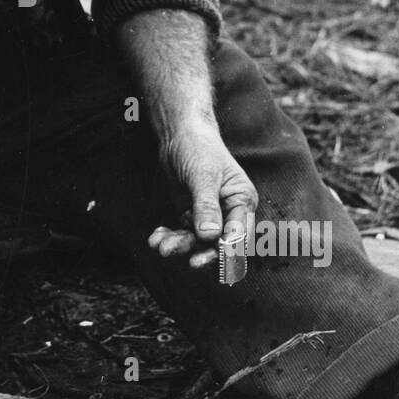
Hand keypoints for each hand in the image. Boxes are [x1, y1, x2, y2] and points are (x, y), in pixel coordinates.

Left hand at [148, 117, 257, 269]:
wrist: (180, 135)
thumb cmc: (199, 149)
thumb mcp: (203, 176)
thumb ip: (206, 206)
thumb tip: (210, 236)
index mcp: (242, 200)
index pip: (240, 231)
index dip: (228, 247)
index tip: (212, 254)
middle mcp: (229, 212)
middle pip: (219, 242)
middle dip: (203, 252)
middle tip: (190, 263)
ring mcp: (209, 216)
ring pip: (197, 240)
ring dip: (180, 245)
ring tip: (160, 246)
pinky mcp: (190, 215)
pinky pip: (182, 233)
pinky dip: (170, 237)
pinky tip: (155, 237)